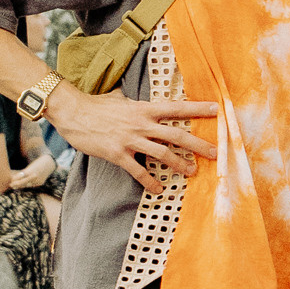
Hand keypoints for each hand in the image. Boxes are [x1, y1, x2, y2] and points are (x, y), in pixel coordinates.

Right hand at [49, 88, 215, 189]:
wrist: (73, 113)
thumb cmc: (96, 105)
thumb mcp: (120, 99)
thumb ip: (134, 104)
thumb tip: (137, 102)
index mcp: (144, 109)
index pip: (176, 108)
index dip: (197, 109)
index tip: (217, 110)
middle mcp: (141, 124)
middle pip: (177, 134)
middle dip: (198, 144)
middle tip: (215, 153)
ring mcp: (130, 140)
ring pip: (162, 154)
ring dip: (180, 164)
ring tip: (192, 172)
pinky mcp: (118, 154)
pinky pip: (138, 171)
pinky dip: (150, 181)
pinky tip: (158, 189)